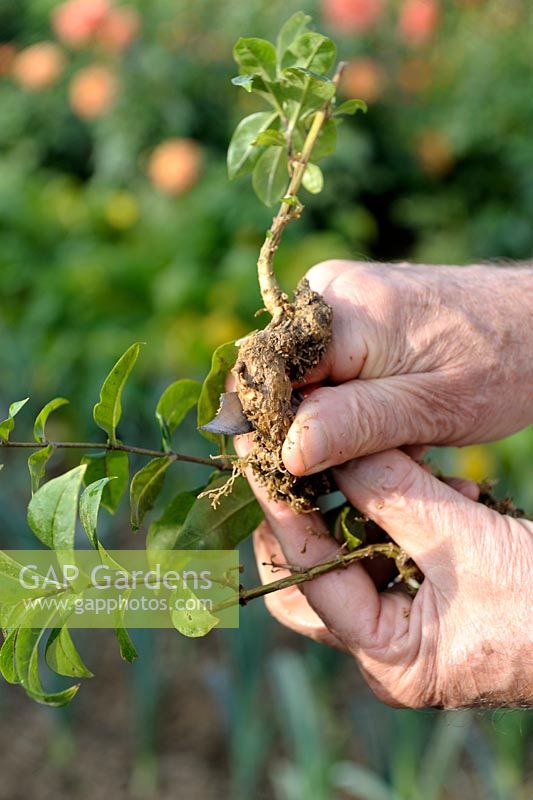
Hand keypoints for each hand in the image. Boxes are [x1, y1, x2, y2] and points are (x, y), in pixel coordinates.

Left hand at [246, 446, 532, 707]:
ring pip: (352, 560)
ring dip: (358, 507)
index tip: (256, 457)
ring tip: (370, 462)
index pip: (310, 579)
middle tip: (287, 464)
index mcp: (391, 658)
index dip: (281, 512)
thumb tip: (329, 449)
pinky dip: (401, 511)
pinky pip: (395, 550)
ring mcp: (412, 624)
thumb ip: (393, 492)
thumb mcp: (465, 540)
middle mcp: (390, 649)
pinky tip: (434, 484)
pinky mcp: (434, 596)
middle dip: (300, 520)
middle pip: (312, 582)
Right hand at [282, 261, 532, 475]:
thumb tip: (286, 451)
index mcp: (340, 307)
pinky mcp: (348, 313)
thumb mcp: (434, 406)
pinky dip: (350, 404)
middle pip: (282, 379)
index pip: (270, 380)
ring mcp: (336, 299)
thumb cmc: (503, 362)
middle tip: (373, 458)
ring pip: (304, 380)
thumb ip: (357, 423)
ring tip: (395, 438)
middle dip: (315, 429)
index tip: (317, 475)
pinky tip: (393, 420)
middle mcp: (325, 292)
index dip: (282, 433)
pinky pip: (325, 369)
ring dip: (337, 421)